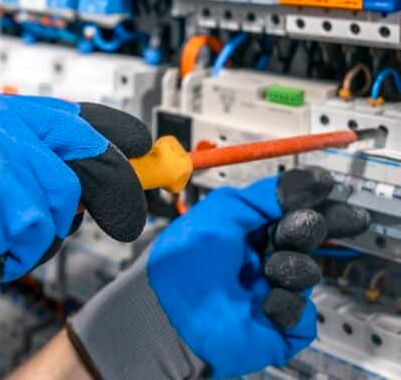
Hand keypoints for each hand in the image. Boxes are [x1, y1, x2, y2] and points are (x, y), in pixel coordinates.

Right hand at [0, 87, 150, 377]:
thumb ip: (11, 165)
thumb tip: (78, 182)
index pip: (59, 111)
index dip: (107, 132)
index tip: (140, 146)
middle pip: (78, 149)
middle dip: (105, 187)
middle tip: (125, 216)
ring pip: (58, 200)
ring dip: (31, 235)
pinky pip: (34, 234)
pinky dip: (10, 256)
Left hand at [69, 168, 370, 378]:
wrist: (174, 314)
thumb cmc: (184, 263)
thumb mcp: (223, 212)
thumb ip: (265, 196)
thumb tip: (308, 180)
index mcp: (245, 231)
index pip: (289, 212)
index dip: (311, 203)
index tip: (331, 190)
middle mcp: (259, 259)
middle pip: (303, 238)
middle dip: (303, 230)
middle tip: (297, 230)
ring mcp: (271, 292)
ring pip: (307, 272)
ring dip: (288, 268)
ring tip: (267, 271)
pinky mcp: (281, 326)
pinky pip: (304, 312)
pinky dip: (285, 305)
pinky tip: (264, 304)